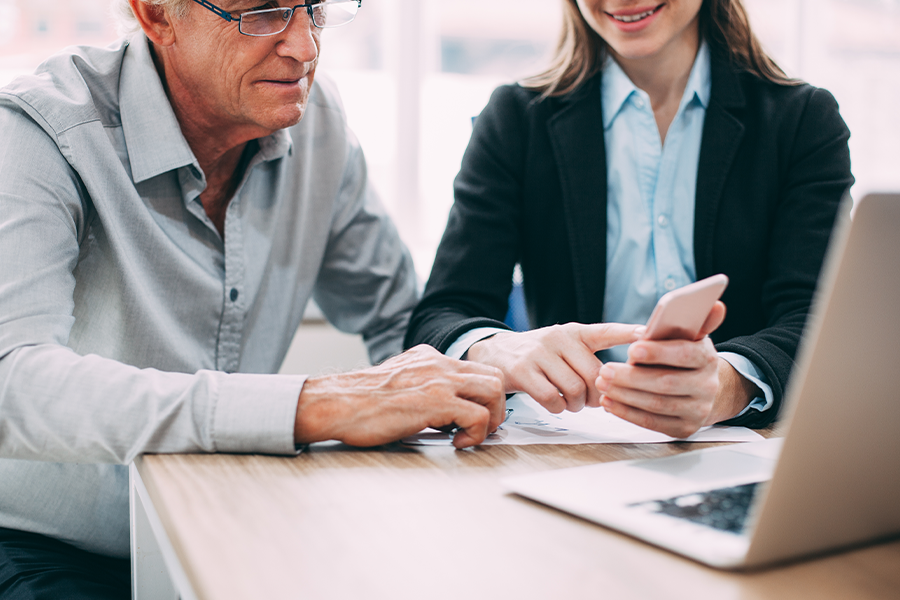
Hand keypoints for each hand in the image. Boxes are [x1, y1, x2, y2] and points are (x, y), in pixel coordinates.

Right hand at [293, 345, 504, 448]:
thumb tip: (441, 411)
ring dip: (492, 418)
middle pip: (494, 376)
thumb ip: (421, 386)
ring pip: (494, 391)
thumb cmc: (359, 401)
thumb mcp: (397, 381)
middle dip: (496, 406)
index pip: (476, 368)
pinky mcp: (435, 402)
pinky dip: (476, 434)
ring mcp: (438, 380)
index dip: (484, 395)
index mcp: (429, 357)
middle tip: (482, 427)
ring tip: (472, 434)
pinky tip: (458, 442)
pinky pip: (478, 416)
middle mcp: (438, 363)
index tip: (477, 415)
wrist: (336, 403)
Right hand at [465, 322, 645, 412]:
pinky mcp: (522, 371)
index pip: (606, 331)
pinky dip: (557, 408)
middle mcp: (558, 338)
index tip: (648, 335)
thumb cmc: (540, 356)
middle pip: (594, 374)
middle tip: (592, 401)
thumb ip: (589, 358)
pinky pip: (551, 398)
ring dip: (577, 405)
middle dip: (598, 395)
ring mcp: (539, 353)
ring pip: (574, 389)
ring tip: (572, 403)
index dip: (628, 333)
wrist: (496, 352)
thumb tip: (620, 384)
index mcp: (574, 332)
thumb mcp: (565, 347)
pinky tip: (554, 404)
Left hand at [596, 302, 756, 436]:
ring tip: (602, 384)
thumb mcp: (690, 337)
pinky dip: (627, 413)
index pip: (685, 354)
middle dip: (631, 377)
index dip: (658, 352)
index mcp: (708, 358)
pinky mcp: (684, 429)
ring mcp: (698, 410)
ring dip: (625, 395)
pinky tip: (609, 403)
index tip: (632, 348)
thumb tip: (715, 305)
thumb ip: (694, 320)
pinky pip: (652, 422)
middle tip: (605, 370)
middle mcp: (707, 386)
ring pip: (656, 404)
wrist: (703, 390)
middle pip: (666, 382)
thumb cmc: (685, 357)